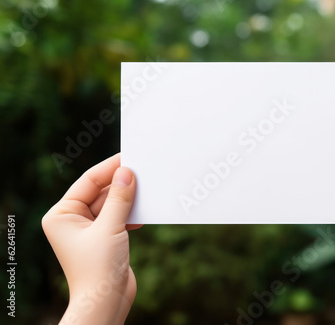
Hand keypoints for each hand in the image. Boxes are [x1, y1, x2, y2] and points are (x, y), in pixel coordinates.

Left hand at [42, 153, 140, 324]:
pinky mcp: (105, 237)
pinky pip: (118, 216)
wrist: (106, 302)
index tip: (129, 157)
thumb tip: (127, 172)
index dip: (109, 168)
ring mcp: (89, 229)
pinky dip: (131, 213)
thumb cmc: (98, 268)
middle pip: (100, 191)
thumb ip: (119, 198)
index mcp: (62, 214)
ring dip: (128, 199)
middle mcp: (72, 219)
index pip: (88, 181)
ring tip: (146, 191)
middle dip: (121, 184)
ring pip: (112, 203)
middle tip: (143, 172)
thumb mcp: (110, 227)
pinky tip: (143, 213)